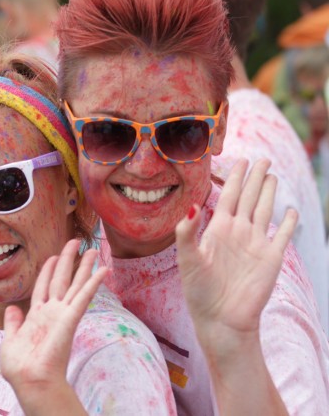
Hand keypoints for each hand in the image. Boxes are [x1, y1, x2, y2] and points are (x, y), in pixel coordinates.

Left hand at [0, 239, 107, 392]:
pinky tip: (103, 270)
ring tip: (91, 250)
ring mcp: (62, 314)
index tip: (53, 256)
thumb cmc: (20, 366)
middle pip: (62, 279)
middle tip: (75, 242)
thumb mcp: (10, 339)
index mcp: (37, 315)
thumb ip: (13, 323)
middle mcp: (52, 311)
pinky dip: (93, 282)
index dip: (48, 270)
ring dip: (83, 266)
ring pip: (75, 284)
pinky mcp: (70, 318)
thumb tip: (12, 308)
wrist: (30, 380)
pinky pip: (84, 296)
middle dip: (68, 260)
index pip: (43, 286)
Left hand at [175, 159, 297, 345]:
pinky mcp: (271, 258)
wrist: (221, 319)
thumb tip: (192, 206)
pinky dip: (287, 222)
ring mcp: (255, 244)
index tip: (239, 159)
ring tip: (272, 175)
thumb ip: (187, 233)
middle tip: (262, 158)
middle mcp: (237, 232)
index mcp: (217, 229)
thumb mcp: (188, 260)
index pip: (228, 195)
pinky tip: (291, 211)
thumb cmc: (199, 292)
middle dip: (254, 177)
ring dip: (268, 192)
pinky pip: (281, 235)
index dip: (234, 177)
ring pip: (264, 210)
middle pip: (248, 197)